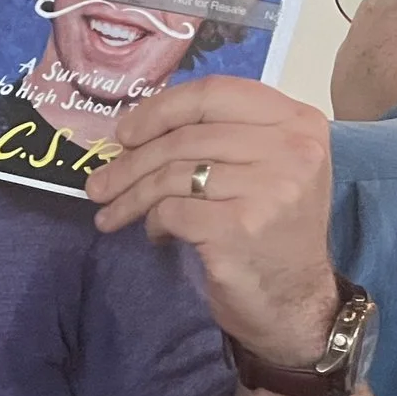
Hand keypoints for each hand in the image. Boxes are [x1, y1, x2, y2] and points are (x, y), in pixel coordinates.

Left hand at [86, 75, 340, 364]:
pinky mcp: (241, 228)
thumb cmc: (271, 230)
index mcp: (298, 122)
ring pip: (171, 175)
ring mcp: (270, 189)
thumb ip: (219, 135)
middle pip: (185, 138)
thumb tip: (134, 128)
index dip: (160, 109)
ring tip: (112, 213)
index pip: (214, 93)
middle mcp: (292, 150)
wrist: (296, 302)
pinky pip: (171, 210)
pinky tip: (157, 234)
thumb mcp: (265, 168)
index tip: (125, 133)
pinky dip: (153, 222)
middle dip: (130, 163)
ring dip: (131, 196)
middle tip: (98, 185)